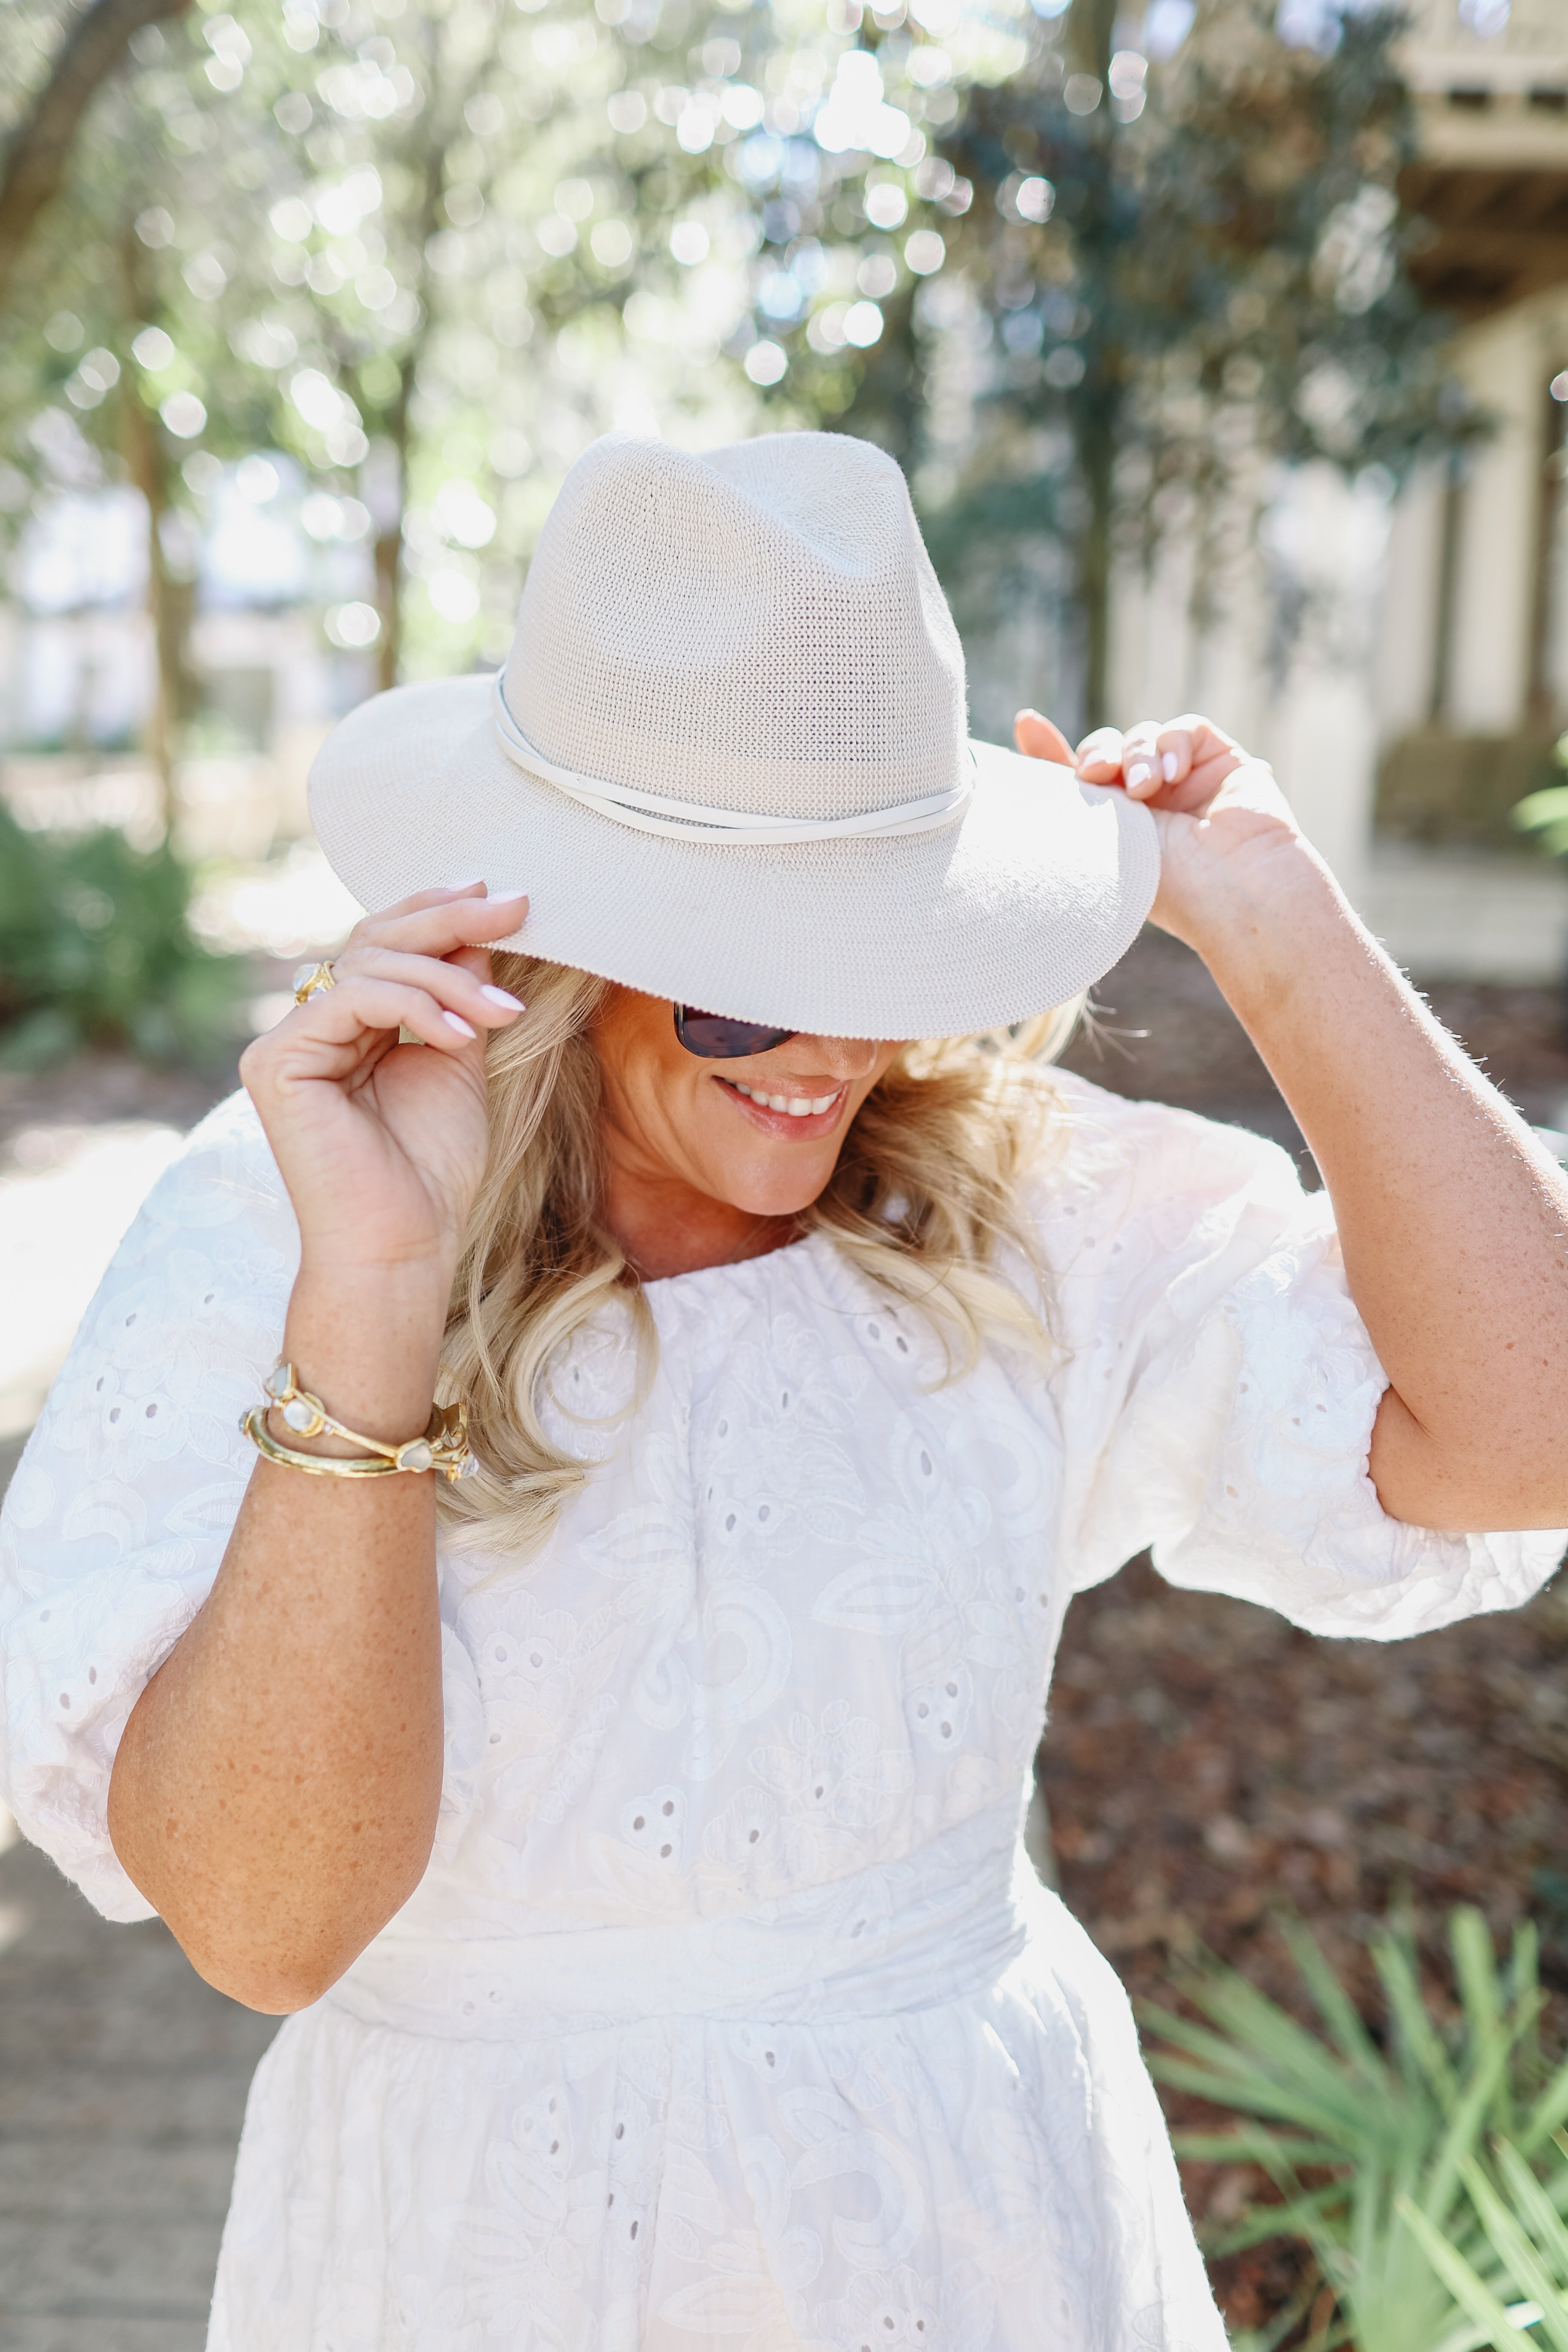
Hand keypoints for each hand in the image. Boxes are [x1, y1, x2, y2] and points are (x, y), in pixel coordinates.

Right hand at [238, 883, 528, 1286]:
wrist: (404, 1245)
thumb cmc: (433, 1170)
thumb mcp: (459, 1060)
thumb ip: (460, 996)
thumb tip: (480, 927)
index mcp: (349, 1024)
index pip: (387, 944)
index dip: (441, 912)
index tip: (506, 898)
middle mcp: (310, 1026)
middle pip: (375, 939)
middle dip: (451, 920)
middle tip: (515, 908)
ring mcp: (287, 1042)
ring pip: (369, 962)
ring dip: (449, 977)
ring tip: (503, 1012)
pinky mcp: (277, 1061)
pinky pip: (352, 998)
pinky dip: (416, 1006)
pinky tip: (462, 1034)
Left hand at [1014, 708, 1316, 954]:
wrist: (1237, 891)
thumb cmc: (1171, 888)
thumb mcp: (1103, 846)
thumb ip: (1071, 806)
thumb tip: (1026, 763)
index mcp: (1116, 830)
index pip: (1077, 781)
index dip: (1050, 750)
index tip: (1025, 724)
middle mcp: (1149, 804)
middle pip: (1106, 750)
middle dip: (1096, 754)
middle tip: (1096, 774)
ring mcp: (1185, 780)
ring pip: (1141, 736)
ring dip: (1136, 755)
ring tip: (1145, 789)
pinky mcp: (1219, 759)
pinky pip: (1184, 729)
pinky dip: (1172, 744)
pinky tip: (1175, 774)